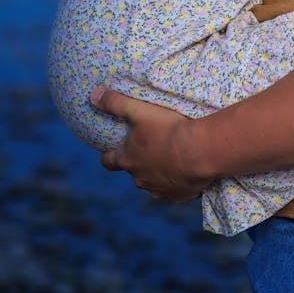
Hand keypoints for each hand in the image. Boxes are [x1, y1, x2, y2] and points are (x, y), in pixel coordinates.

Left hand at [91, 87, 205, 202]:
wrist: (200, 151)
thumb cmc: (168, 129)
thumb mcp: (139, 111)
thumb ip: (115, 103)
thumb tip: (93, 94)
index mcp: (128, 160)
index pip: (109, 161)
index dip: (108, 156)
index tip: (109, 152)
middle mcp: (140, 180)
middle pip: (133, 173)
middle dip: (139, 163)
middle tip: (151, 149)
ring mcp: (160, 190)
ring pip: (154, 184)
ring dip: (159, 174)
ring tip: (172, 160)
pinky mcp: (179, 197)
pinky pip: (175, 192)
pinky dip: (178, 183)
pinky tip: (187, 172)